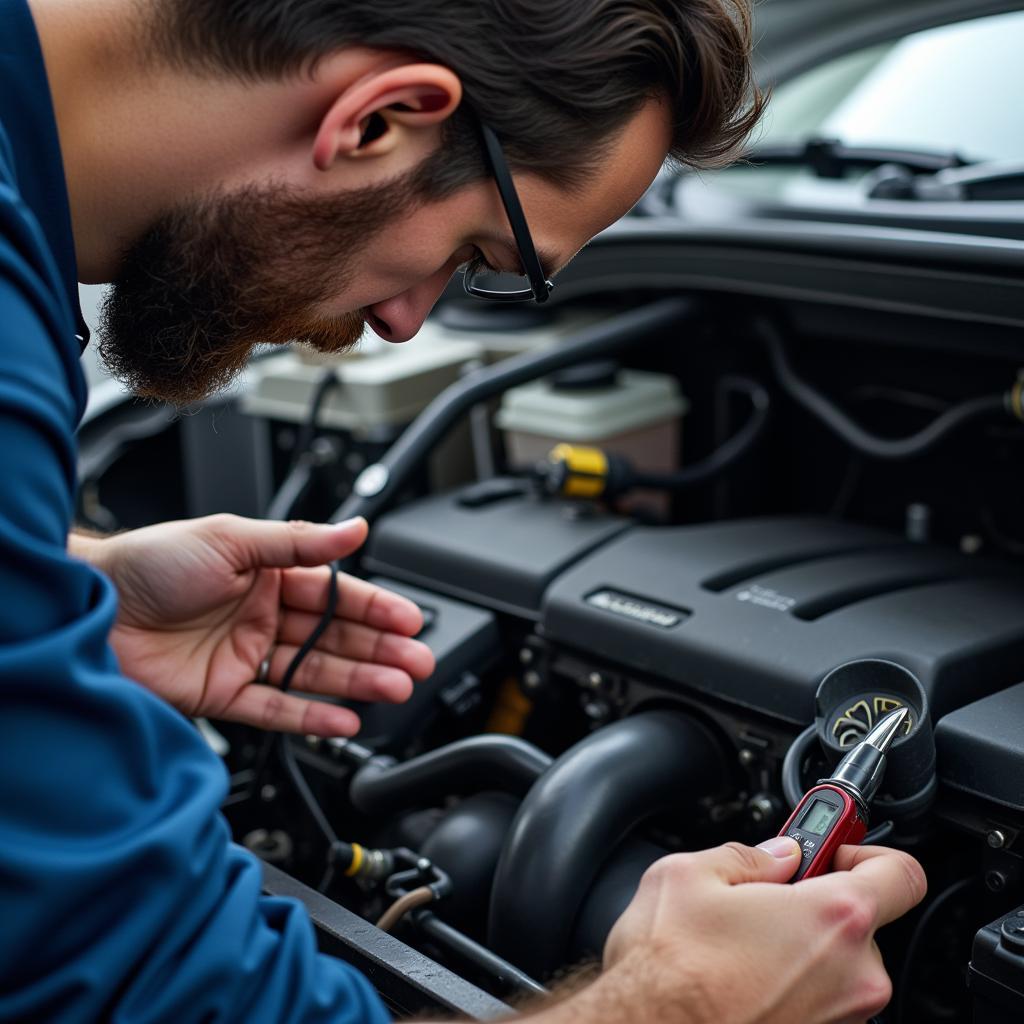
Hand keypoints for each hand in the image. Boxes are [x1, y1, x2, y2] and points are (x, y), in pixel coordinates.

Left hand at [72, 515, 434, 735]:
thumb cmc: (150, 562)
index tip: (410, 620)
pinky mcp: (222, 694)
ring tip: (397, 689)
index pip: (337, 592)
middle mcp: (262, 615)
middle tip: (418, 663)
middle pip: (334, 637)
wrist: (89, 607)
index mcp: (268, 574)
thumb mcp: (232, 538)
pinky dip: (312, 716)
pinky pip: (276, 708)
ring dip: (358, 681)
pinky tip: (347, 720)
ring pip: (315, 672)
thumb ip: (299, 542)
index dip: (376, 607)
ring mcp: (244, 656)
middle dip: (380, 650)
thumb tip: (354, 529)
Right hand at [534, 840, 924, 1023]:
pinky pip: (817, 999)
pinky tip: (739, 978)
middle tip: (766, 899)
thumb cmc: (668, 971)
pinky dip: (788, 984)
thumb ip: (747, 856)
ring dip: (800, 949)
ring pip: (835, 965)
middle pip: (860, 921)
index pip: (901, 873)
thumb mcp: (689, 875)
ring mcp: (840, 1020)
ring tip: (742, 945)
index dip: (865, 850)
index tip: (831, 849)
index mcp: (835, 919)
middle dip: (816, 904)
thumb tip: (773, 857)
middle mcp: (853, 977)